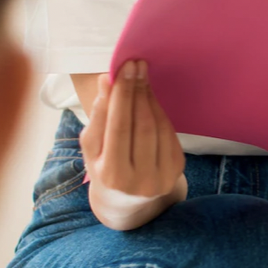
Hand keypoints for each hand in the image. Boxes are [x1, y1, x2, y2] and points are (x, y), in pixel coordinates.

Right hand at [81, 60, 186, 228]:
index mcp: (112, 176)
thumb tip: (107, 81)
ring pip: (157, 127)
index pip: (118, 127)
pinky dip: (159, 112)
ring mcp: (161, 177)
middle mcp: (139, 181)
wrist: (127, 201)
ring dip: (150, 97)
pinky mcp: (176, 170)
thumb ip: (98, 115)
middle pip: (140, 125)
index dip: (122, 95)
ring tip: (141, 77)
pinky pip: (168, 133)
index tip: (124, 68)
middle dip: (138, 91)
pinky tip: (151, 97)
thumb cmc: (103, 167)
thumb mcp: (92, 147)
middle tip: (136, 65)